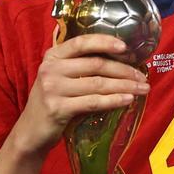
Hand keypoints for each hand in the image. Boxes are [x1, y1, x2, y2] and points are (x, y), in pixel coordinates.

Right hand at [12, 28, 149, 156]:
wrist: (31, 131)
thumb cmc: (53, 101)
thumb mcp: (60, 77)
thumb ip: (79, 65)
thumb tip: (119, 59)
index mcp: (53, 55)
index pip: (82, 42)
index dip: (105, 42)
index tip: (126, 47)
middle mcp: (51, 68)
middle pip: (96, 64)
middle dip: (124, 70)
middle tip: (142, 76)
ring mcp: (53, 88)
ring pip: (98, 84)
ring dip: (124, 86)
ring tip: (142, 88)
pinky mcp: (58, 108)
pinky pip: (93, 102)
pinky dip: (113, 100)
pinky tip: (128, 100)